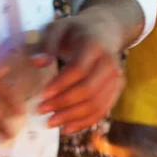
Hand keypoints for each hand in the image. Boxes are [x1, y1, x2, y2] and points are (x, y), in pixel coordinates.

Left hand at [34, 10, 124, 133]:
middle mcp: (110, 64)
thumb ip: (47, 44)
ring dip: (73, 117)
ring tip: (52, 123)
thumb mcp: (58, 28)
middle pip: (89, 91)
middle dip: (64, 104)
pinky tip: (68, 128)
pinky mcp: (117, 90)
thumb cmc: (77, 31)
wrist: (106, 32)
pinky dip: (85, 122)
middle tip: (41, 111)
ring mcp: (117, 79)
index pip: (79, 70)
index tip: (42, 95)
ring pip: (97, 104)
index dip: (61, 85)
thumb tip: (38, 62)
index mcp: (95, 46)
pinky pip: (103, 110)